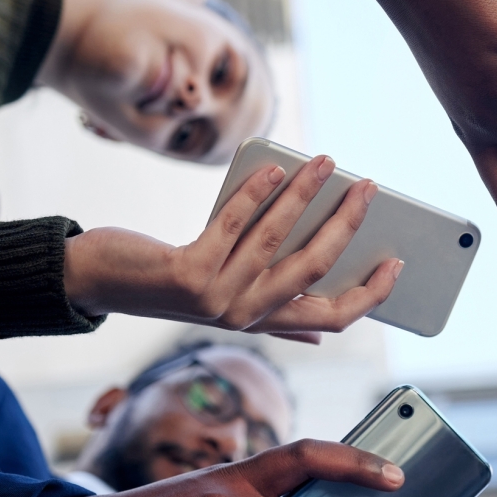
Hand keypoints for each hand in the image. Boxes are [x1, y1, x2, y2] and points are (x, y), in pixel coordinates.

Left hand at [63, 155, 401, 342]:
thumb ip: (274, 317)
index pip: (336, 318)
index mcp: (265, 321)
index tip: (396, 262)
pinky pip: (234, 226)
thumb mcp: (228, 302)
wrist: (100, 283)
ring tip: (325, 163)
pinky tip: (273, 168)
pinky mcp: (189, 274)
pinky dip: (256, 193)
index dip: (373, 294)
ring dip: (307, 195)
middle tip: (367, 187)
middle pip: (316, 270)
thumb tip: (323, 334)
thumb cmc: (171, 282)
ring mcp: (218, 298)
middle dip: (348, 224)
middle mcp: (246, 315)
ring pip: (278, 240)